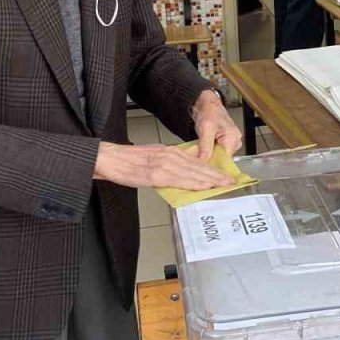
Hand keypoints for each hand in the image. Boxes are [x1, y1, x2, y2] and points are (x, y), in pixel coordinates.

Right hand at [93, 142, 232, 189]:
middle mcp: (169, 156)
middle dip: (216, 175)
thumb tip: (185, 167)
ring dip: (210, 180)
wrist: (108, 158)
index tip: (224, 175)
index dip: (212, 169)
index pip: (196, 161)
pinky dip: (193, 183)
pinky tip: (203, 187)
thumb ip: (170, 161)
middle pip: (198, 166)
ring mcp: (163, 164)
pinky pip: (179, 179)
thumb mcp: (154, 154)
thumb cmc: (127, 160)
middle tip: (232, 181)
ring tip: (223, 185)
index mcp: (169, 152)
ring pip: (192, 173)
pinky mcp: (155, 174)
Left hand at [192, 90, 242, 161]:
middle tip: (199, 157)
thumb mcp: (205, 129)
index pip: (225, 160)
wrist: (207, 104)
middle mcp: (235, 141)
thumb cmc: (209, 111)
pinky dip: (210, 152)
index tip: (202, 165)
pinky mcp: (227, 143)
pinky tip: (205, 149)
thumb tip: (202, 161)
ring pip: (220, 157)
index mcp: (233, 137)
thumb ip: (205, 146)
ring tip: (201, 150)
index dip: (213, 163)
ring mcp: (232, 142)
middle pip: (223, 159)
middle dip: (210, 159)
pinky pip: (219, 152)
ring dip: (210, 156)